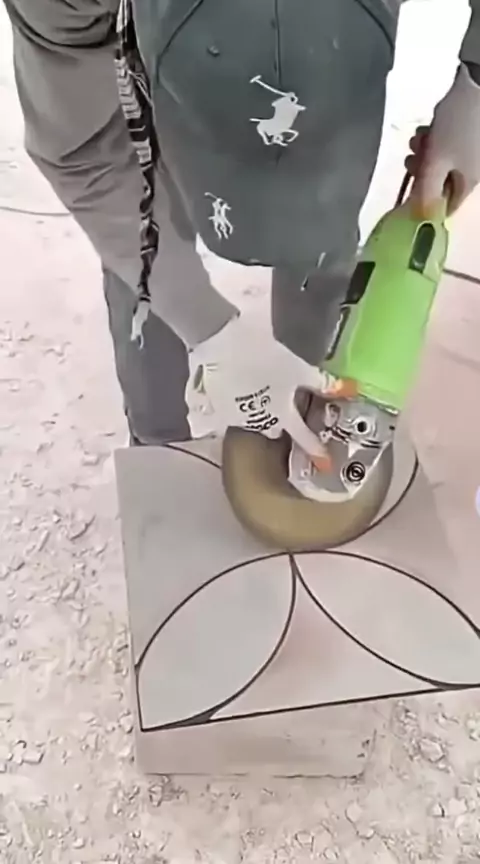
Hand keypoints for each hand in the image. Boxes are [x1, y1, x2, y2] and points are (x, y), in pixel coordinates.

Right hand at [187, 312, 355, 469]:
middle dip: (279, 429)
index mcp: (281, 413)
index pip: (303, 437)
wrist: (220, 341)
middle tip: (283, 421)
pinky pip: (226, 416)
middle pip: (273, 432)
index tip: (324, 465)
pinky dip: (233, 410)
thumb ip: (322, 384)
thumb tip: (351, 390)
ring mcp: (233, 416)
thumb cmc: (264, 355)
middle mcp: (258, 421)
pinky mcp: (214, 406)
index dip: (316, 450)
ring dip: (257, 418)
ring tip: (259, 405)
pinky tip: (234, 398)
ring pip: (250, 424)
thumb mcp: (297, 368)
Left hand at [407, 63, 479, 216]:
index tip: (411, 191)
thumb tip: (420, 216)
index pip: (446, 206)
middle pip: (439, 182)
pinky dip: (432, 140)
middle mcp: (472, 169)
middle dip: (422, 171)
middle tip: (412, 158)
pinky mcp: (466, 133)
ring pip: (439, 161)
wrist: (478, 82)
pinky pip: (444, 145)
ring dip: (423, 153)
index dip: (426, 202)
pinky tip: (426, 130)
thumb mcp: (436, 162)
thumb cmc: (456, 126)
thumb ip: (426, 191)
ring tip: (417, 140)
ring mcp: (470, 150)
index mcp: (469, 182)